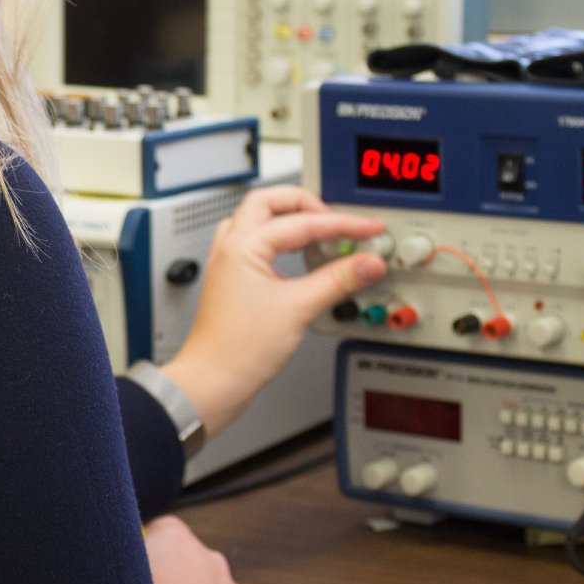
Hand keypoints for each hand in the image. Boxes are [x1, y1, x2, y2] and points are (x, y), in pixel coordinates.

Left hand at [160, 187, 386, 439]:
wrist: (214, 382)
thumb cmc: (239, 350)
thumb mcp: (300, 309)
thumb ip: (338, 280)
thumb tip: (367, 263)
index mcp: (243, 246)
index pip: (303, 221)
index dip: (342, 223)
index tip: (369, 229)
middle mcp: (231, 248)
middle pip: (270, 202)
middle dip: (307, 204)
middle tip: (338, 220)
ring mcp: (228, 263)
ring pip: (258, 220)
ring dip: (289, 219)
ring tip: (320, 234)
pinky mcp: (232, 281)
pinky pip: (255, 244)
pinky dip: (280, 241)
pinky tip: (299, 258)